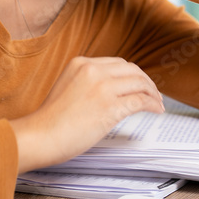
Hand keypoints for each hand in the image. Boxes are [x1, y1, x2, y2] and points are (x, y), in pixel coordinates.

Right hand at [8, 56, 164, 172]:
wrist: (40, 135)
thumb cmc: (50, 120)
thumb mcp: (67, 88)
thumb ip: (85, 83)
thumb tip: (107, 93)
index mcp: (81, 63)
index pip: (116, 63)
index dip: (131, 74)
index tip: (138, 83)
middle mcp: (93, 70)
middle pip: (131, 70)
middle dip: (145, 81)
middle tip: (152, 93)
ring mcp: (103, 87)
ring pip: (139, 83)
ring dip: (152, 93)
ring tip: (157, 103)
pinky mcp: (111, 106)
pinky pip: (140, 100)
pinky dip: (152, 104)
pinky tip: (156, 110)